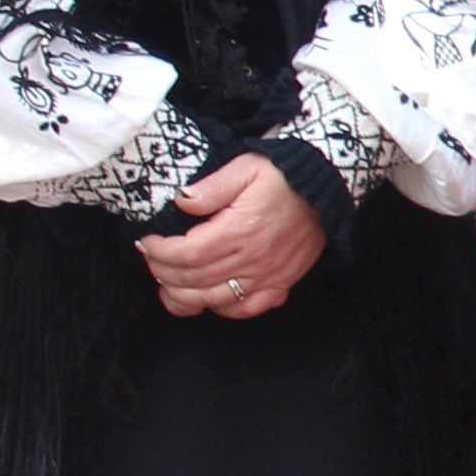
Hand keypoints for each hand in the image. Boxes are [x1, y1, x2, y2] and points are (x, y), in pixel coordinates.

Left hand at [139, 152, 326, 321]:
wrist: (328, 185)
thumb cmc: (284, 174)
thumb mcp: (245, 167)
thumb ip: (211, 186)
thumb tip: (182, 201)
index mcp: (241, 229)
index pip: (188, 253)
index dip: (160, 253)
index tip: (146, 243)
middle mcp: (255, 257)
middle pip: (196, 279)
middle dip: (164, 274)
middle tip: (151, 263)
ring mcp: (270, 274)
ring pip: (217, 298)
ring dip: (186, 298)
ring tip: (167, 288)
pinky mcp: (283, 281)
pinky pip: (249, 308)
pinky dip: (224, 309)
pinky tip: (208, 300)